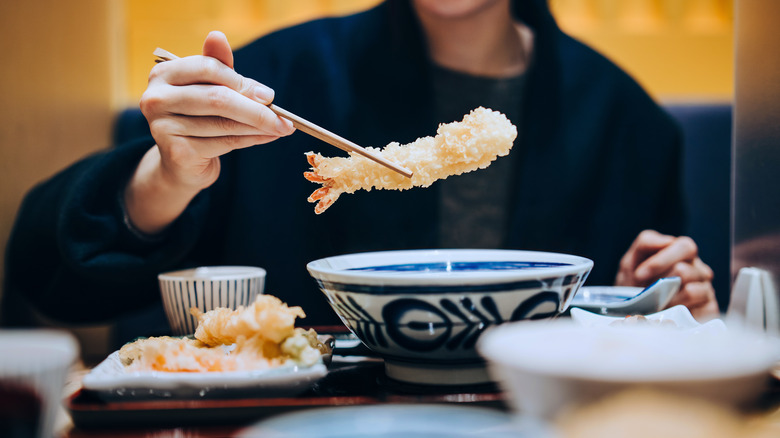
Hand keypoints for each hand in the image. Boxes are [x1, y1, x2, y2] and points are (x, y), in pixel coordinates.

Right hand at [139, 30, 293, 190]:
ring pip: (224, 123)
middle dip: (256, 108)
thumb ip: (218, 66)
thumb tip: (218, 36)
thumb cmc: (198, 118)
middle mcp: (156, 98)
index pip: (208, 68)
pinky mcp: (177, 153)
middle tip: (284, 117)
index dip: (241, 81)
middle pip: (218, 98)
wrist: (181, 162)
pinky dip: (252, 140)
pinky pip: (224, 143)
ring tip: (282, 128)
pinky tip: (268, 137)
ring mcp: (163, 127)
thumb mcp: (209, 87)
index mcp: (163, 74)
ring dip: (259, 126)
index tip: (269, 95)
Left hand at [615, 229, 718, 319]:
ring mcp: (706, 288)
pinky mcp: (709, 308)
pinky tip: (666, 310)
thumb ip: (645, 244)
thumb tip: (665, 241)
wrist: (634, 316)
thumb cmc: (634, 286)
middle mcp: (697, 269)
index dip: (661, 260)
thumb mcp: (631, 263)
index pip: (684, 246)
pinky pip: (697, 302)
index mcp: (681, 253)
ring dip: (666, 296)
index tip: (639, 275)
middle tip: (645, 289)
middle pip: (686, 267)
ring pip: (691, 285)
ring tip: (654, 302)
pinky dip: (676, 306)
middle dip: (660, 277)